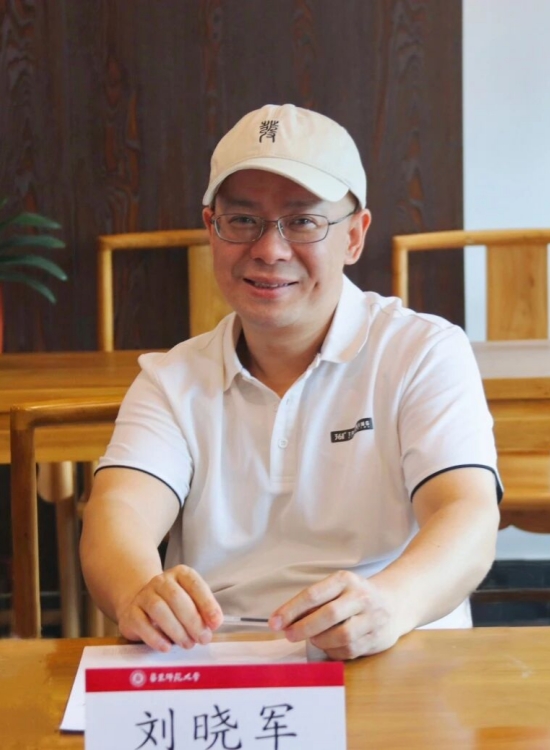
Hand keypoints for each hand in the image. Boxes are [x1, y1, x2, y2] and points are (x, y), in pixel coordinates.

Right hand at [116, 565, 223, 651]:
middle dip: (193, 620)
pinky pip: (142, 624)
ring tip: (188, 644)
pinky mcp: (131, 613)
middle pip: (176, 597)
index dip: (207, 603)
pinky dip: (156, 638)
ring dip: (176, 630)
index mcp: (180, 574)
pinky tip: (167, 647)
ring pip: (159, 609)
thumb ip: (203, 611)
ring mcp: (144, 596)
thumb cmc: (173, 606)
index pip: (194, 584)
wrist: (141, 605)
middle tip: (203, 638)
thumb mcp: (191, 603)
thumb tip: (213, 624)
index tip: (216, 623)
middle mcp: (161, 581)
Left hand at [269, 570, 399, 659]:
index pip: (313, 594)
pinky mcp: (377, 638)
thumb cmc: (355, 596)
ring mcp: (372, 618)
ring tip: (313, 639)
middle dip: (304, 628)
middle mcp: (360, 597)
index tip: (275, 622)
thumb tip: (284, 620)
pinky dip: (334, 651)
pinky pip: (350, 650)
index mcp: (345, 580)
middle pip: (328, 615)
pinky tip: (329, 646)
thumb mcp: (337, 588)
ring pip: (341, 636)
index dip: (291, 610)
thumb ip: (314, 601)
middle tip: (289, 635)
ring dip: (320, 641)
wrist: (394, 602)